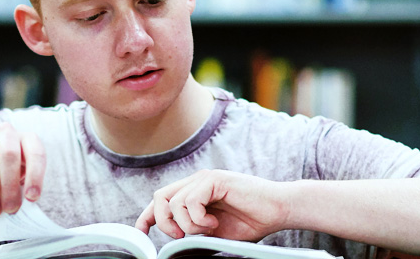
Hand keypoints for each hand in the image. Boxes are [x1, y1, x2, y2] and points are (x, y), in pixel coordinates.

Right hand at [0, 122, 46, 216]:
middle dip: (10, 185)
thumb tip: (23, 206)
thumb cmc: (6, 179)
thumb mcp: (21, 180)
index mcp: (25, 140)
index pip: (35, 152)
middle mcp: (3, 134)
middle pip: (9, 154)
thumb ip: (24, 189)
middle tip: (10, 209)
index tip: (31, 198)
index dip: (35, 175)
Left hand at [134, 169, 288, 241]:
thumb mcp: (213, 232)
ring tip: (208, 229)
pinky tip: (214, 222)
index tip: (141, 233)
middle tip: (181, 236)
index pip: (161, 201)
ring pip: (174, 202)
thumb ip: (193, 231)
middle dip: (164, 222)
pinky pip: (191, 201)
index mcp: (194, 193)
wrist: (279, 211)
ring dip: (188, 224)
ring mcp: (204, 178)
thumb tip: (172, 241)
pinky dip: (199, 218)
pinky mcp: (214, 179)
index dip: (147, 216)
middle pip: (160, 198)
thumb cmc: (252, 221)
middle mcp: (195, 182)